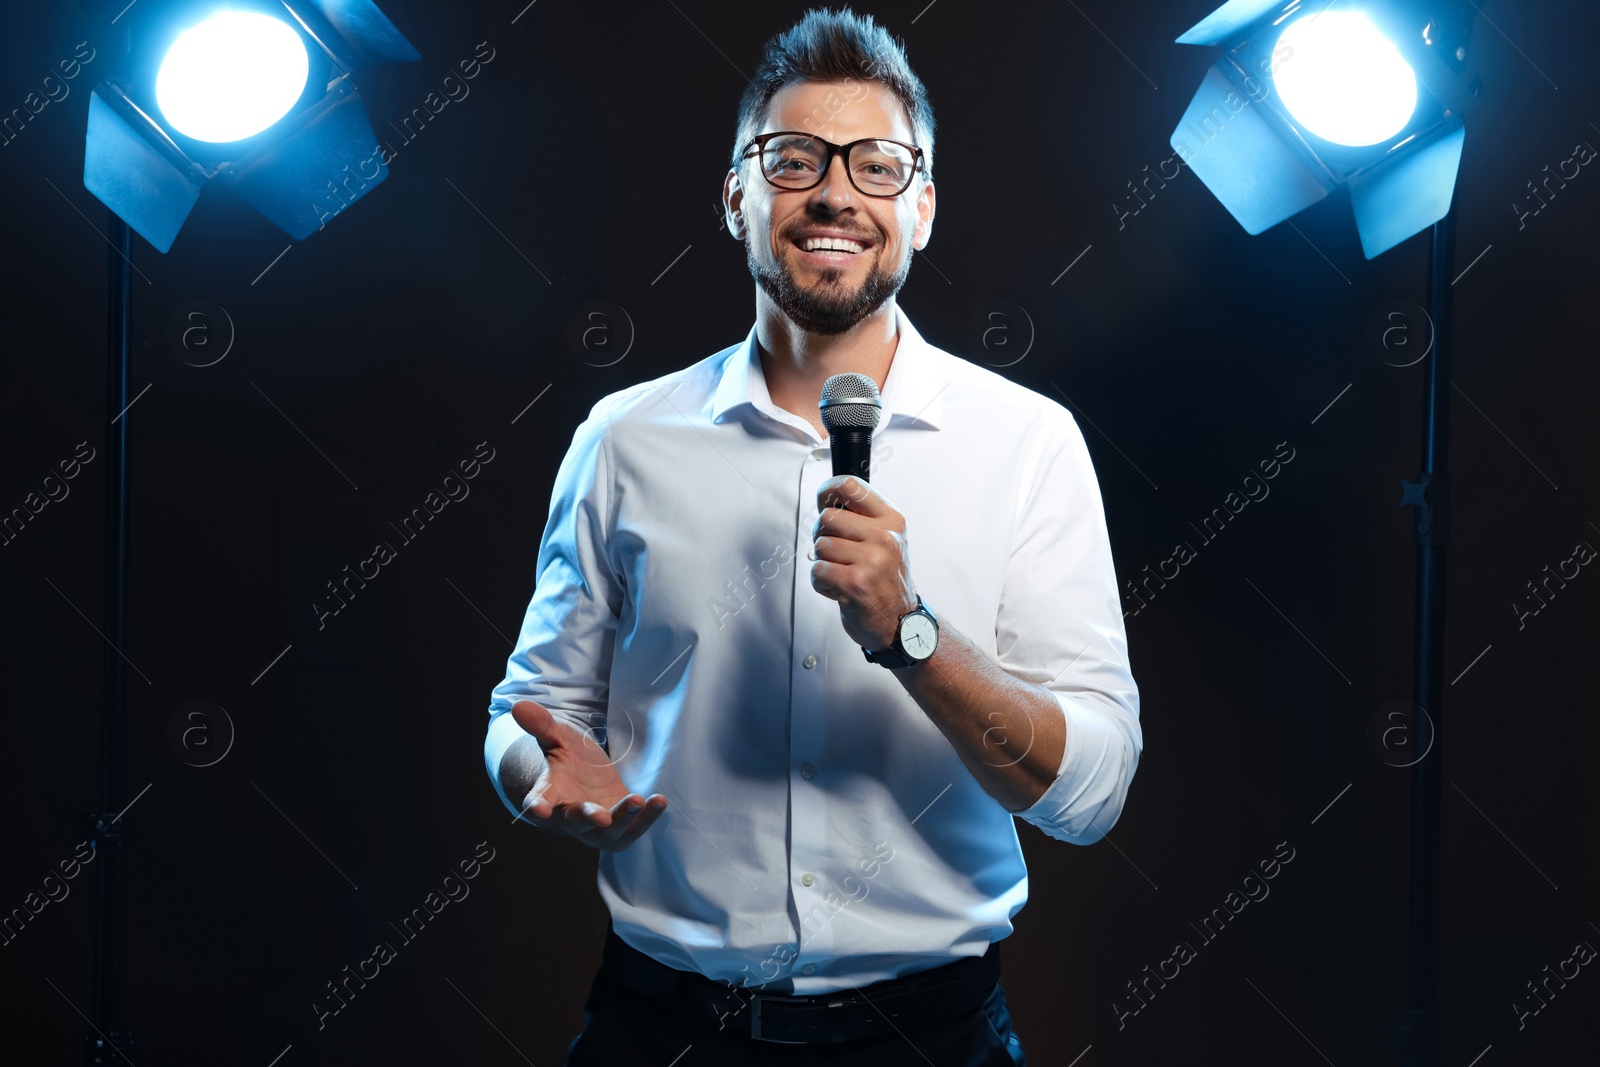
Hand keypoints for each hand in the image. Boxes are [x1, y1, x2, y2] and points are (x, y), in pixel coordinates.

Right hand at [510, 699, 667, 850]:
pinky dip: (647, 818)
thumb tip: (517, 705)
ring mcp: (596, 829)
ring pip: (607, 832)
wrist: (587, 781)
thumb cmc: (568, 761)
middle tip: (600, 815)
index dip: (537, 807)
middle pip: (575, 822)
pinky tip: (658, 801)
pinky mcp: (621, 830)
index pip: (538, 802)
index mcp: (549, 795)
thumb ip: (541, 726)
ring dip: (623, 818)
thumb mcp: (557, 739)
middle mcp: (569, 817)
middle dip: (587, 818)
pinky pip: (634, 829)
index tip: (538, 810)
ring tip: (637, 799)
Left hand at [810, 475, 917, 650]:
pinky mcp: (855, 583)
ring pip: (820, 546)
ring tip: (843, 574)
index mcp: (892, 521)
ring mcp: (872, 560)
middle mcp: (885, 538)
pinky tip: (839, 589)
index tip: (824, 501)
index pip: (850, 486)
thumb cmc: (886, 581)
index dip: (827, 492)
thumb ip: (862, 517)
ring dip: (824, 564)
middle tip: (838, 554)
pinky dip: (821, 583)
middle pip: (827, 518)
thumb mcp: (887, 540)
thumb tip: (826, 497)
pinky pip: (817, 570)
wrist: (900, 623)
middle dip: (823, 537)